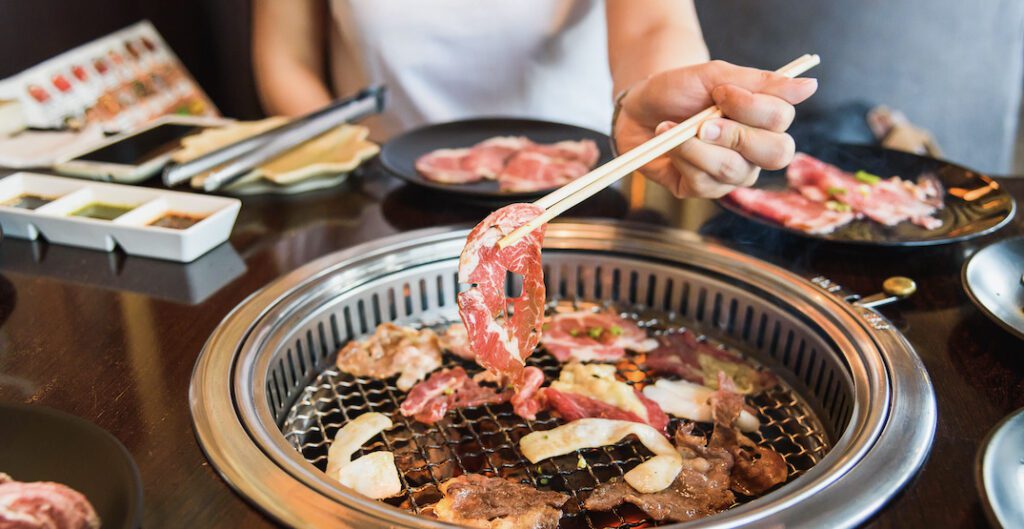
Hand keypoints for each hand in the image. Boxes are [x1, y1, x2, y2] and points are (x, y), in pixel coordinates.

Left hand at [614, 60, 817, 197]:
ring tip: (676, 128)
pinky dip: (682, 157)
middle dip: (737, 135)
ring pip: (733, 169)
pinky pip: (704, 182)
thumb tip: (809, 86)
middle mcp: (756, 151)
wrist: (638, 108)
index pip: (782, 118)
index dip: (752, 106)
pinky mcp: (703, 189)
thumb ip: (760, 82)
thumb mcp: (715, 76)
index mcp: (765, 119)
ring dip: (699, 146)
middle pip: (776, 153)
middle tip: (704, 121)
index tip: (720, 91)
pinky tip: (668, 142)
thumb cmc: (680, 90)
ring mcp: (732, 174)